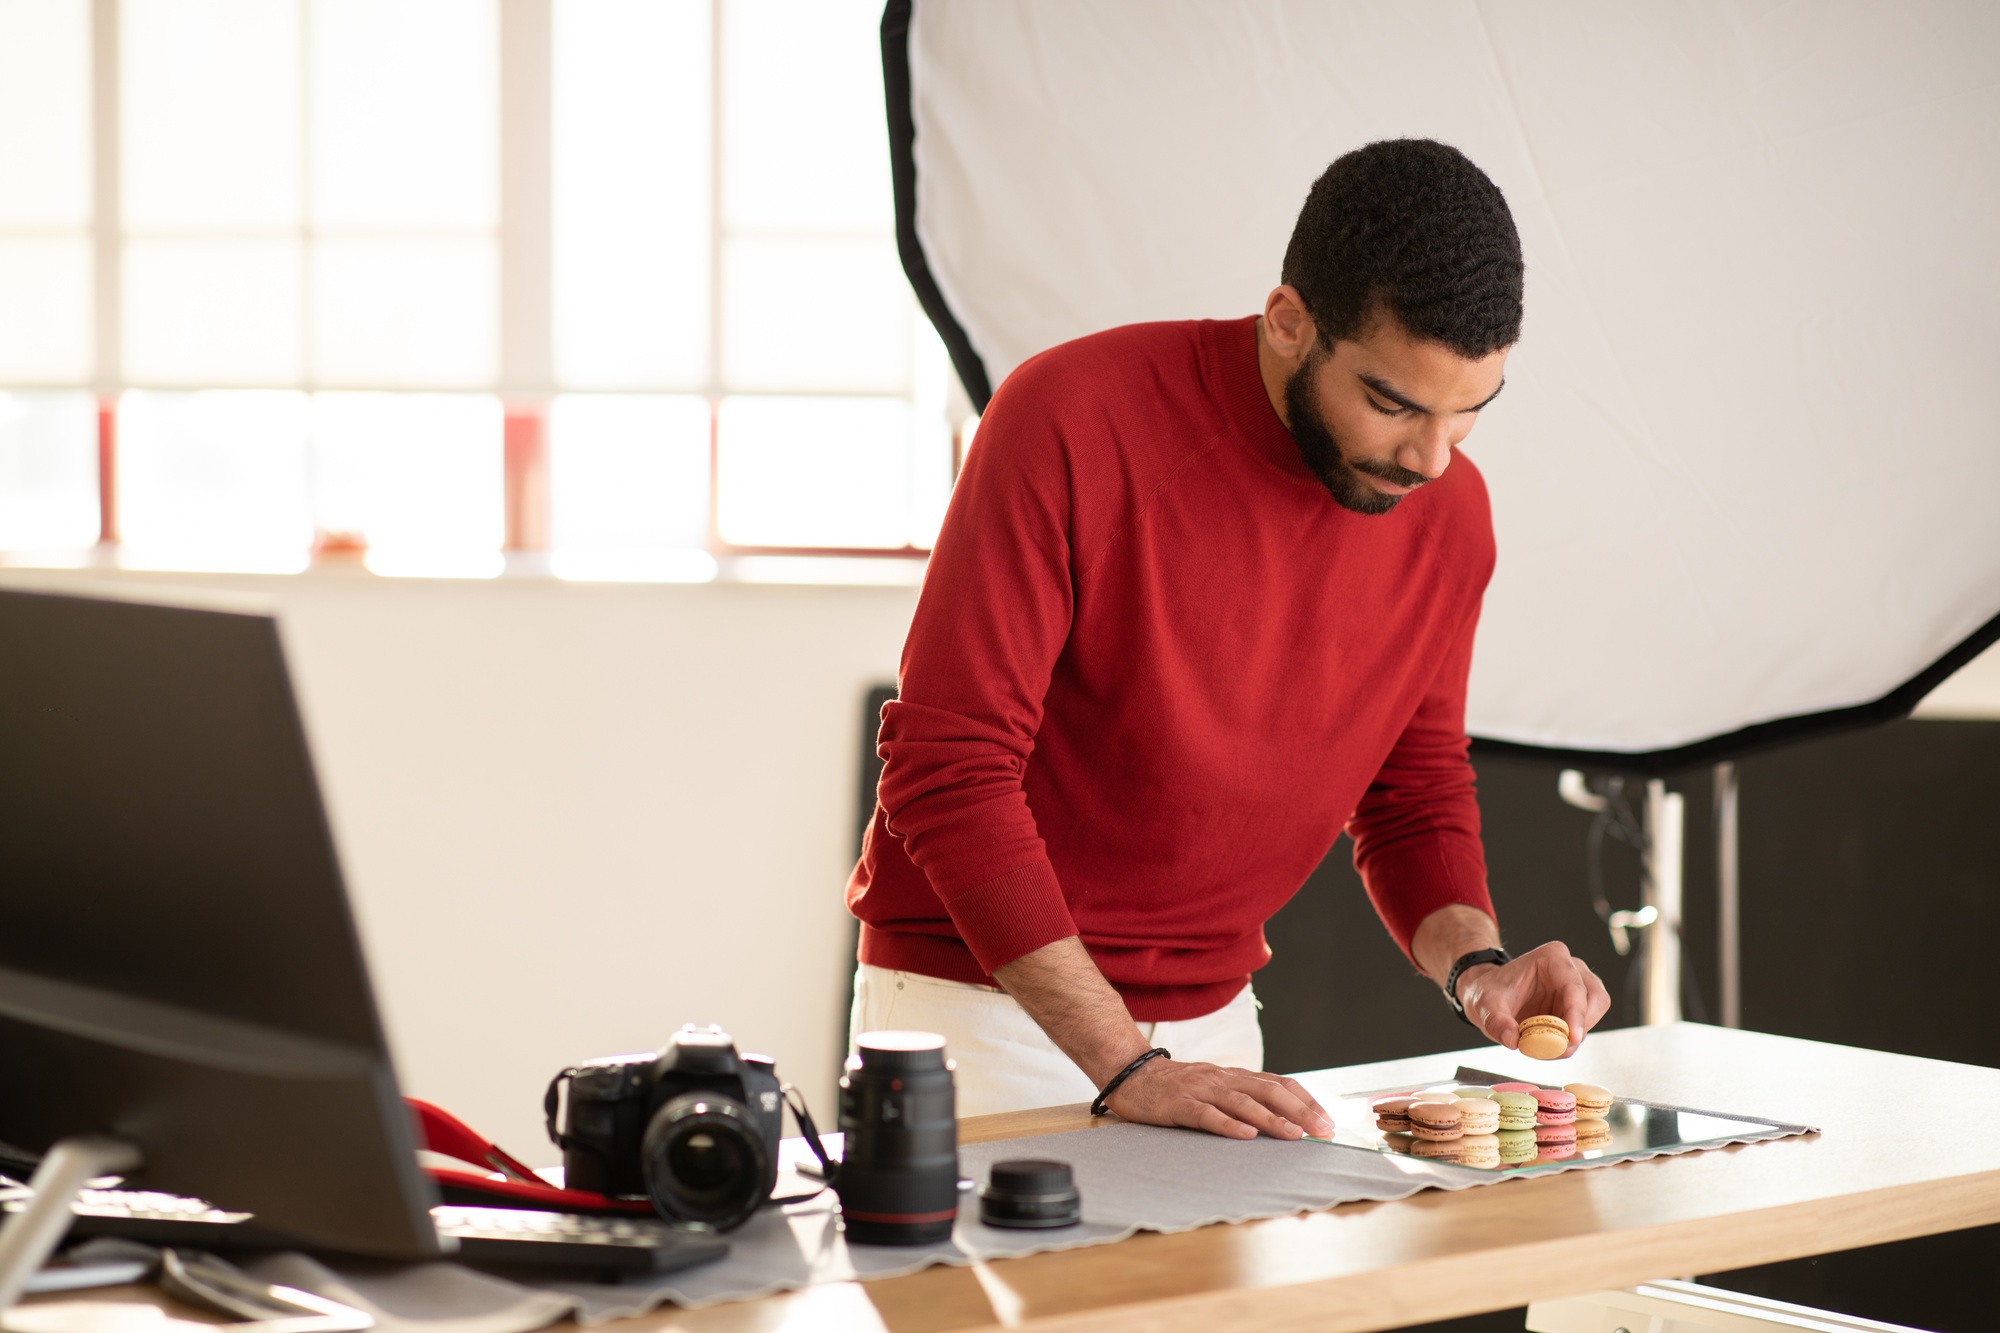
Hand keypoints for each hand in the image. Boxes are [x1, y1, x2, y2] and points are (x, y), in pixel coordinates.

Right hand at [1103, 1059, 1334, 1140]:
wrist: (1131, 1074)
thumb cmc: (1176, 1087)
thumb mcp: (1215, 1087)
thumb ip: (1242, 1097)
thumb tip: (1281, 1117)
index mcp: (1234, 1076)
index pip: (1279, 1084)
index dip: (1305, 1100)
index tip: (1327, 1119)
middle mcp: (1223, 1080)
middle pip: (1269, 1091)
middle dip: (1300, 1111)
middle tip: (1322, 1131)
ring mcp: (1201, 1090)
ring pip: (1243, 1103)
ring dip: (1272, 1119)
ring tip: (1294, 1134)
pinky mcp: (1179, 1104)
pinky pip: (1206, 1114)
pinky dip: (1228, 1125)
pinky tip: (1245, 1136)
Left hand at [1455, 941, 1609, 1055]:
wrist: (1490, 996)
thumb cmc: (1490, 992)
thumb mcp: (1484, 1005)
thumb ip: (1496, 1022)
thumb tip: (1513, 1041)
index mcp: (1552, 957)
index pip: (1574, 986)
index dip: (1577, 1013)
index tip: (1572, 1038)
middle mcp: (1572, 968)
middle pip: (1595, 999)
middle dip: (1580, 1026)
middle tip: (1557, 1048)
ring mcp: (1579, 986)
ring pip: (1594, 1013)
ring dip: (1576, 1035)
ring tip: (1547, 1047)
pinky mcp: (1578, 1005)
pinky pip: (1584, 1025)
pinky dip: (1570, 1040)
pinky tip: (1548, 1045)